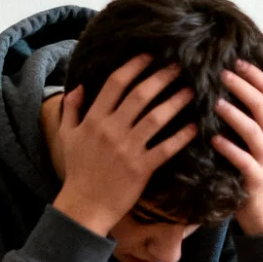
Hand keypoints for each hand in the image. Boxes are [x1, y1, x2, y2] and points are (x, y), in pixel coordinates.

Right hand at [52, 57, 195, 236]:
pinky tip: (195, 126)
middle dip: (162, 77)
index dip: (134, 66)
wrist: (84, 205)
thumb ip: (71, 109)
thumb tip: (79, 86)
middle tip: (181, 65)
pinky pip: (165, 148)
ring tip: (193, 90)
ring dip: (176, 101)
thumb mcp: (67, 136)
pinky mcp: (141, 168)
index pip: (116, 84)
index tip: (151, 55)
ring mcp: (127, 149)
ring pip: (156, 118)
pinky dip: (181, 136)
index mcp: (94, 119)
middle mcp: (111, 129)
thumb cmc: (78, 170)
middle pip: (140, 95)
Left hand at [212, 60, 262, 234]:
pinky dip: (228, 147)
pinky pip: (242, 159)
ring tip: (215, 103)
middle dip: (241, 87)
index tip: (235, 61)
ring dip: (233, 114)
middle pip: (261, 105)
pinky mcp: (256, 177)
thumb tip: (232, 80)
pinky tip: (213, 138)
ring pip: (253, 129)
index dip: (254, 74)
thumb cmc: (257, 164)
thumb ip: (255, 114)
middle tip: (220, 73)